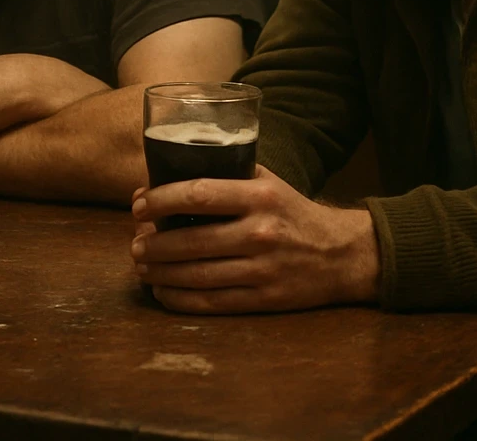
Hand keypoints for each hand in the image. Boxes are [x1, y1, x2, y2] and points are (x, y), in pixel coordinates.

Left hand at [129, 167, 378, 312]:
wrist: (343, 254)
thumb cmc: (293, 212)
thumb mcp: (267, 182)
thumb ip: (224, 175)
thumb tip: (162, 179)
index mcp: (259, 196)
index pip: (200, 194)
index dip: (162, 200)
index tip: (138, 205)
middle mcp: (260, 232)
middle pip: (192, 240)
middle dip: (154, 244)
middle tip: (133, 244)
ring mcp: (262, 269)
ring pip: (198, 275)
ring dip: (161, 273)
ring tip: (141, 266)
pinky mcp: (264, 299)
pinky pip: (212, 302)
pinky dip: (180, 299)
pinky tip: (163, 292)